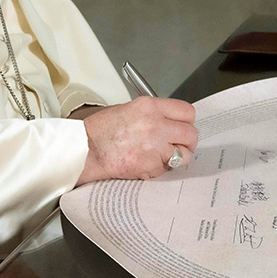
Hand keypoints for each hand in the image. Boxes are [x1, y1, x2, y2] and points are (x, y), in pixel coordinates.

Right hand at [77, 96, 197, 183]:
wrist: (85, 150)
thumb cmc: (100, 131)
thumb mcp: (129, 109)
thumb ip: (153, 114)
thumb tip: (171, 122)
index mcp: (150, 107)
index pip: (187, 112)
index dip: (187, 122)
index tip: (183, 128)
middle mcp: (155, 124)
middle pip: (191, 134)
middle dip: (187, 142)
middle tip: (178, 146)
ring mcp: (154, 146)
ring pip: (184, 155)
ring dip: (176, 158)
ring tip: (160, 157)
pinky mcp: (150, 165)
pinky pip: (166, 170)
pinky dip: (159, 170)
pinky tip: (145, 164)